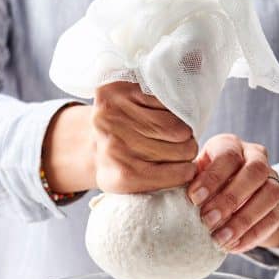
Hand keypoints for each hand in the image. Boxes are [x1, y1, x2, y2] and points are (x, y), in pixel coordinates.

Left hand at [42, 82, 197, 194]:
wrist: (85, 140)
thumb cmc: (119, 165)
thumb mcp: (135, 187)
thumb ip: (161, 186)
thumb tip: (193, 176)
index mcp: (124, 177)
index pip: (181, 174)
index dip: (187, 170)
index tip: (183, 167)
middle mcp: (118, 148)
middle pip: (184, 149)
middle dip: (185, 149)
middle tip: (174, 147)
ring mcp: (118, 117)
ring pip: (179, 127)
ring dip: (181, 129)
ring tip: (168, 132)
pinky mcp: (120, 91)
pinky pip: (167, 103)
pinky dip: (169, 110)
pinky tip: (158, 114)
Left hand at [187, 134, 278, 252]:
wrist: (225, 199)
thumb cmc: (201, 185)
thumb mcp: (192, 179)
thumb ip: (187, 185)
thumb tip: (172, 201)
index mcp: (230, 146)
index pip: (228, 155)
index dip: (212, 177)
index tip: (194, 199)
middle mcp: (256, 157)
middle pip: (255, 171)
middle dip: (230, 198)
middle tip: (207, 221)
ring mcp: (272, 180)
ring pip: (270, 194)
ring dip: (244, 219)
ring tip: (220, 239)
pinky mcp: (278, 204)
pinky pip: (273, 218)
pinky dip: (253, 235)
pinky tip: (233, 246)